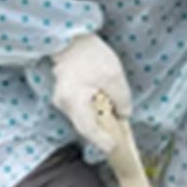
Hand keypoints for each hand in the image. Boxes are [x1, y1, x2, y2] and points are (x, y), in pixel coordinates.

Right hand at [51, 33, 130, 151]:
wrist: (71, 39)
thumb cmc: (91, 55)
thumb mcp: (113, 75)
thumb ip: (121, 98)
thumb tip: (124, 114)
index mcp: (74, 100)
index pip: (87, 129)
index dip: (101, 140)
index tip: (114, 147)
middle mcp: (64, 104)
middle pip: (84, 126)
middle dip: (102, 132)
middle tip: (118, 137)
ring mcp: (62, 100)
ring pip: (83, 118)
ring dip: (98, 120)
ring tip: (114, 116)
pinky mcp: (66, 96)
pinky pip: (81, 110)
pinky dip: (93, 111)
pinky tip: (104, 106)